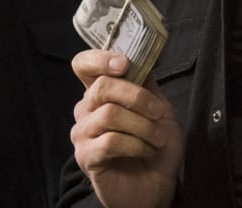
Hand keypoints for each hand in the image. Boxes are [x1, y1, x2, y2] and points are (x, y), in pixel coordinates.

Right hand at [70, 50, 183, 207]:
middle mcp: (86, 110)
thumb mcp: (158, 108)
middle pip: (102, 87)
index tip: (124, 64)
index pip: (84, 65)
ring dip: (143, 126)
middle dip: (137, 97)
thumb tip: (141, 57)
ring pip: (110, 115)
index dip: (100, 58)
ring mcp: (82, 134)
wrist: (157, 185)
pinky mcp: (86, 157)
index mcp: (100, 94)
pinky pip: (110, 141)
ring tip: (157, 139)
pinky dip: (136, 144)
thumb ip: (146, 84)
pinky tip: (146, 150)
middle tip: (157, 113)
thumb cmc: (155, 146)